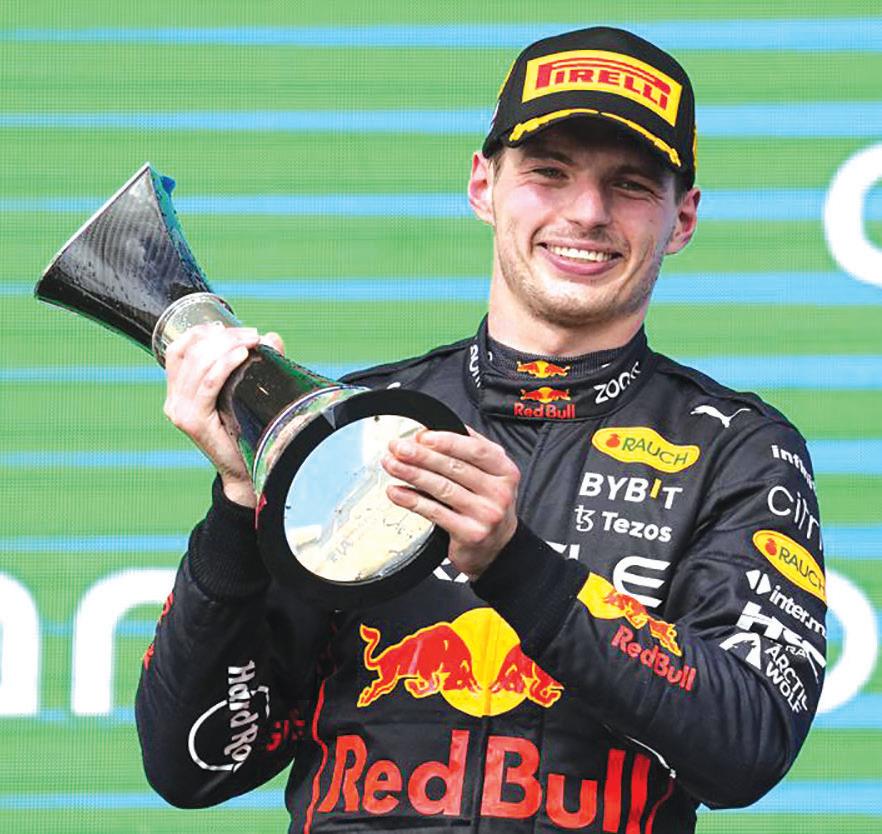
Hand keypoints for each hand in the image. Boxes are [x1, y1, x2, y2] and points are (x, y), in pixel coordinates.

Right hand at [163, 323, 284, 506]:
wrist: (248, 471)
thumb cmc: (248, 430)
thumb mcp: (247, 390)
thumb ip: (258, 362)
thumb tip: (272, 336)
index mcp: (178, 391)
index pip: (178, 350)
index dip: (200, 332)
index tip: (228, 326)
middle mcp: (173, 400)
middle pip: (191, 353)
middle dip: (223, 336)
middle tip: (252, 333)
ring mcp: (180, 412)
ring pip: (199, 365)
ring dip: (228, 346)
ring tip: (253, 340)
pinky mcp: (193, 422)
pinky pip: (208, 384)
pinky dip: (225, 365)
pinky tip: (242, 355)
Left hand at [382, 427, 519, 579]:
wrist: (498, 547)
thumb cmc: (487, 504)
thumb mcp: (489, 474)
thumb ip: (466, 450)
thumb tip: (427, 434)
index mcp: (505, 470)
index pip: (476, 449)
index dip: (447, 441)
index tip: (422, 436)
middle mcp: (499, 492)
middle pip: (455, 467)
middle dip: (422, 455)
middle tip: (398, 448)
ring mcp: (486, 514)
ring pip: (442, 488)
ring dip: (412, 474)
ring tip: (392, 465)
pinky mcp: (470, 533)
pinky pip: (435, 512)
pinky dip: (411, 500)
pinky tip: (396, 492)